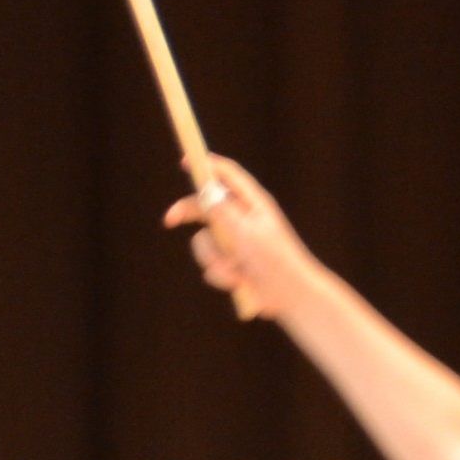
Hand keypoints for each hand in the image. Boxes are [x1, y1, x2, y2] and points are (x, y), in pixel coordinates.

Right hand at [165, 154, 310, 321]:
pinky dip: (222, 275)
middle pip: (205, 205)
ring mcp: (236, 242)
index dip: (205, 166)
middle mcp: (242, 219)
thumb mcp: (246, 231)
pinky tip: (238, 283)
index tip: (184, 162)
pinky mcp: (233, 264)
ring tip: (234, 272)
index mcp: (252, 203)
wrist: (290, 297)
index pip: (226, 175)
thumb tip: (203, 191)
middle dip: (187, 214)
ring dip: (214, 259)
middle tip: (169, 221)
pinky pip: (211, 265)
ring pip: (204, 241)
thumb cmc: (275, 260)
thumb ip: (223, 211)